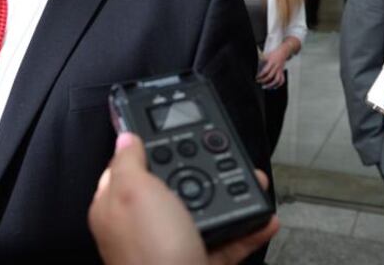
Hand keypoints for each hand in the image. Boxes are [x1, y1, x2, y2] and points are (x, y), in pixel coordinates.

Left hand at [89, 133, 278, 264]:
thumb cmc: (149, 254)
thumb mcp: (133, 192)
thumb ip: (128, 161)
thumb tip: (126, 138)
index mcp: (119, 207)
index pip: (131, 167)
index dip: (151, 148)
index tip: (176, 131)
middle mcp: (144, 227)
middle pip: (176, 186)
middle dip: (203, 169)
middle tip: (226, 154)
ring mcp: (173, 246)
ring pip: (207, 211)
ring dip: (233, 195)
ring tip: (254, 181)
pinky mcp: (200, 263)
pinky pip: (229, 241)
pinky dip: (249, 228)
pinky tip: (264, 218)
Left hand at [258, 45, 289, 89]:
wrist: (283, 52)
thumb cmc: (273, 54)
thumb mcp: (266, 55)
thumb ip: (260, 59)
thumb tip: (253, 63)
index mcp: (271, 63)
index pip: (265, 71)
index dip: (260, 75)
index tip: (256, 77)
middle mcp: (276, 67)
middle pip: (270, 76)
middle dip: (263, 81)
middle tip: (258, 82)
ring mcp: (280, 71)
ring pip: (277, 80)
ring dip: (271, 85)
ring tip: (265, 87)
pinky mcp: (282, 72)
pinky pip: (282, 80)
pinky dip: (278, 85)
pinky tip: (274, 87)